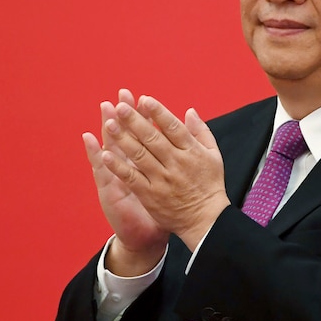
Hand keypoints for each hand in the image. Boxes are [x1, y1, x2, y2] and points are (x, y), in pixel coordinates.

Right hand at [83, 89, 168, 275]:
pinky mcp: (109, 190)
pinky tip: (88, 138)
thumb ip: (173, 161)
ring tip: (104, 108)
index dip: (143, 117)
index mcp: (146, 164)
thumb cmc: (160, 209)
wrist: (146, 238)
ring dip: (107, 127)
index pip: (144, 136)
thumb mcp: (168, 183)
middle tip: (121, 95)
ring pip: (111, 148)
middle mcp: (129, 167)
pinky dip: (94, 153)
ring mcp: (117, 177)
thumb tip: (180, 141)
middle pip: (126, 136)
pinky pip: (101, 170)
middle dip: (124, 115)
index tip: (142, 97)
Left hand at [101, 95, 230, 250]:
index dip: (158, 112)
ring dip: (123, 139)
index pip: (173, 127)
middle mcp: (176, 163)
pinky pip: (132, 178)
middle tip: (120, 106)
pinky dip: (118, 166)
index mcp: (192, 152)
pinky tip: (105, 155)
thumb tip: (189, 111)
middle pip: (152, 138)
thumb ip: (201, 131)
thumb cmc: (210, 185)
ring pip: (139, 155)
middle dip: (135, 120)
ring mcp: (162, 180)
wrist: (205, 220)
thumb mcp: (214, 155)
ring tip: (109, 124)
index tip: (145, 99)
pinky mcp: (150, 195)